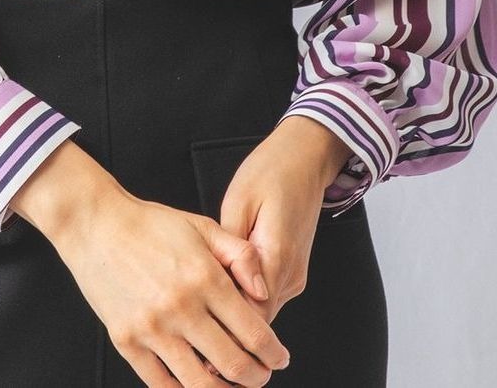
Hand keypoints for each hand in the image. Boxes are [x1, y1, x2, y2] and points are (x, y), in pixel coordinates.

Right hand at [50, 185, 292, 386]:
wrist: (96, 224)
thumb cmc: (151, 224)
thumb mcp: (203, 227)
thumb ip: (241, 256)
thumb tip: (265, 292)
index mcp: (204, 277)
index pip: (253, 332)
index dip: (273, 353)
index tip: (279, 357)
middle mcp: (181, 307)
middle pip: (233, 365)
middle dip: (256, 377)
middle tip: (261, 375)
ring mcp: (152, 328)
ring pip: (200, 384)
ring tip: (232, 386)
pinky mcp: (126, 342)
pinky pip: (161, 385)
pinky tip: (197, 384)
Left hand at [200, 116, 352, 325]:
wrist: (304, 157)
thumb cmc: (270, 172)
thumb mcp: (239, 202)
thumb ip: (231, 248)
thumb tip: (217, 285)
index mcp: (277, 255)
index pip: (252, 314)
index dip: (225, 329)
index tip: (197, 339)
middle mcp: (290, 273)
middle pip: (258, 320)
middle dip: (227, 329)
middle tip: (192, 338)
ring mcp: (294, 274)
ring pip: (262, 311)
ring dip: (235, 315)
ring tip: (201, 315)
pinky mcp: (292, 270)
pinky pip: (267, 296)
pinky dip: (245, 300)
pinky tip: (222, 292)